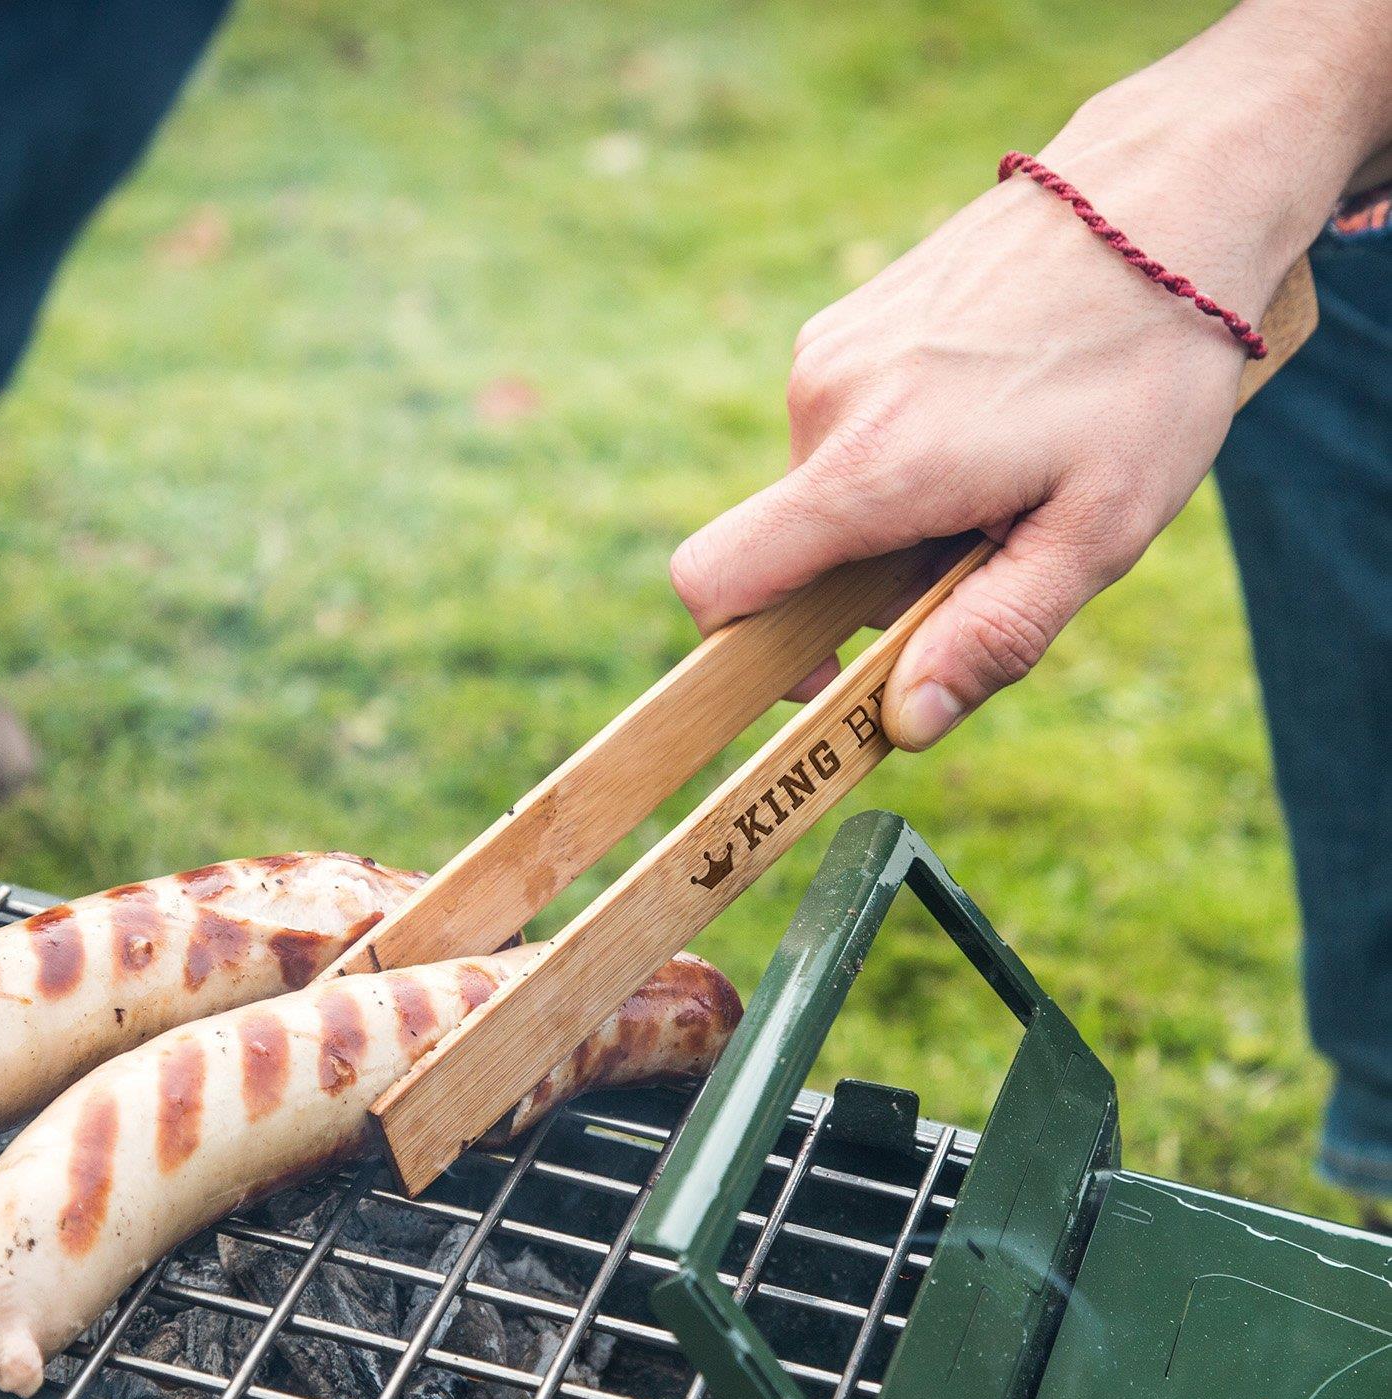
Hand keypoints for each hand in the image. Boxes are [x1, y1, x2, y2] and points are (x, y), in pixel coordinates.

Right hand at [670, 10, 1380, 747]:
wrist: (1170, 188)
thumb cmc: (1146, 366)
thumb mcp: (1099, 529)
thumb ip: (995, 635)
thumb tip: (906, 723)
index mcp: (868, 469)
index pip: (715, 582)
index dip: (748, 652)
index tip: (828, 668)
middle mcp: (822, 404)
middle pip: (792, 550)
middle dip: (868, 581)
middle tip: (987, 548)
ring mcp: (828, 352)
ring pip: (826, 490)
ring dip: (893, 514)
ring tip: (1005, 469)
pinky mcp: (849, 322)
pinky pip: (846, 429)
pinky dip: (900, 454)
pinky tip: (991, 417)